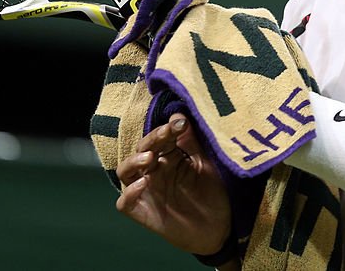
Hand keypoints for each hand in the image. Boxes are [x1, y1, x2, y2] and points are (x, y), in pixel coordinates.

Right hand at [115, 113, 231, 254]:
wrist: (219, 230)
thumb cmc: (212, 194)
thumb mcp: (204, 165)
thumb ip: (191, 143)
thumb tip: (179, 115)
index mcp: (168, 157)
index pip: (160, 138)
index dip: (167, 128)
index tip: (180, 123)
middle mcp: (153, 171)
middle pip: (142, 149)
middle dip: (153, 139)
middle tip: (166, 133)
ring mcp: (145, 191)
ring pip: (125, 171)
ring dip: (134, 161)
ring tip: (149, 157)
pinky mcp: (142, 212)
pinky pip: (125, 202)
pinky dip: (129, 192)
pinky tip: (144, 183)